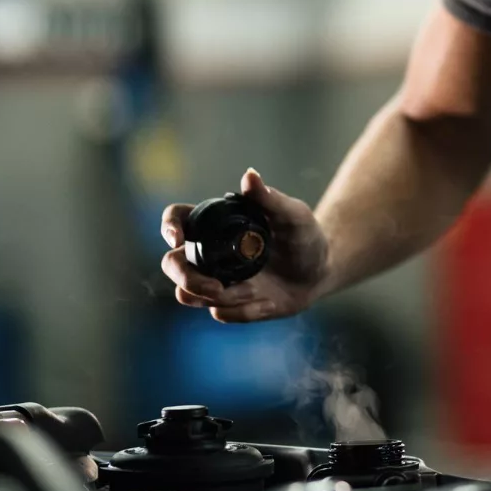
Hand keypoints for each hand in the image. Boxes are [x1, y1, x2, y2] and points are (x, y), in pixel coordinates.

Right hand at [160, 169, 330, 322]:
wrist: (321, 271)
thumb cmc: (305, 236)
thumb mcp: (294, 216)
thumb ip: (270, 199)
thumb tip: (249, 176)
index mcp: (216, 223)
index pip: (177, 218)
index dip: (169, 227)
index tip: (179, 239)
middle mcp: (208, 252)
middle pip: (171, 264)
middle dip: (188, 279)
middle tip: (217, 287)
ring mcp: (215, 280)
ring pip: (187, 295)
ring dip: (220, 297)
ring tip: (256, 290)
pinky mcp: (229, 305)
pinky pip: (220, 313)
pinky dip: (243, 310)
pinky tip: (267, 302)